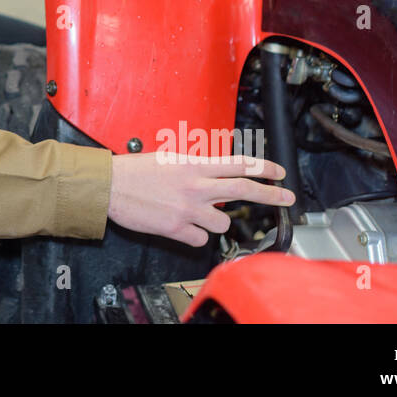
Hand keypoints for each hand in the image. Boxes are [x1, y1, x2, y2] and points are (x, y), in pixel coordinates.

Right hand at [107, 153, 295, 246]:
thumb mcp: (169, 158)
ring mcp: (188, 208)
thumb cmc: (134, 170)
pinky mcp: (176, 227)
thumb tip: (212, 176)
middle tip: (287, 198)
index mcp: (193, 164)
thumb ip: (194, 167)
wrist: (110, 185)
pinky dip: (194, 235)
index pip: (238, 164)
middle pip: (243, 190)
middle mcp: (195, 186)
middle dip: (271, 194)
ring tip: (199, 215)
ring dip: (216, 221)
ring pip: (223, 222)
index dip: (263, 168)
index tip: (279, 172)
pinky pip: (199, 239)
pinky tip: (181, 227)